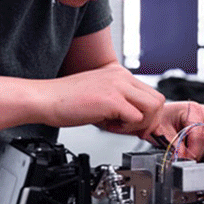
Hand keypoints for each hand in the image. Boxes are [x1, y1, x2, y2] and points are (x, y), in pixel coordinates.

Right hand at [43, 63, 164, 134]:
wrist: (45, 99)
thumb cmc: (67, 100)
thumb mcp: (100, 98)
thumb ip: (120, 105)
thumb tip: (139, 123)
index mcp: (119, 74)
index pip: (151, 94)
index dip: (148, 114)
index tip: (137, 125)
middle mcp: (121, 77)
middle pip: (158, 100)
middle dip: (149, 120)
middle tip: (131, 128)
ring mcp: (118, 86)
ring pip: (153, 108)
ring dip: (139, 123)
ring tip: (118, 126)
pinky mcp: (112, 100)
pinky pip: (136, 118)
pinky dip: (125, 128)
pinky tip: (108, 126)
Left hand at [148, 101, 203, 160]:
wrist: (160, 115)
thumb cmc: (160, 119)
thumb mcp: (164, 133)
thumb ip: (176, 146)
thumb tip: (184, 158)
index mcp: (192, 109)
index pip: (199, 135)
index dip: (193, 151)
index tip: (186, 160)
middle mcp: (203, 111)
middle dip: (196, 152)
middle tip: (184, 159)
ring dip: (200, 149)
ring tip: (186, 150)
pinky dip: (203, 146)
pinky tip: (192, 145)